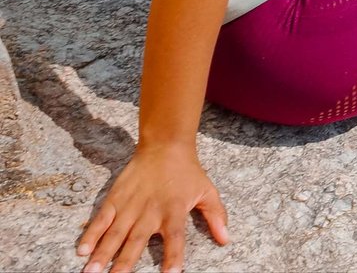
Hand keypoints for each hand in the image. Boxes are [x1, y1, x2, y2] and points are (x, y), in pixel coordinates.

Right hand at [76, 143, 228, 272]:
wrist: (165, 145)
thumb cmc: (188, 172)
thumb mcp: (207, 191)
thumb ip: (216, 216)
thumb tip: (225, 240)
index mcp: (174, 209)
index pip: (175, 237)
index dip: (173, 256)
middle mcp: (150, 210)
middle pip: (137, 240)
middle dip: (124, 262)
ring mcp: (130, 205)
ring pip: (114, 233)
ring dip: (102, 254)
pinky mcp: (115, 198)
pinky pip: (101, 219)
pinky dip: (91, 234)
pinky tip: (82, 250)